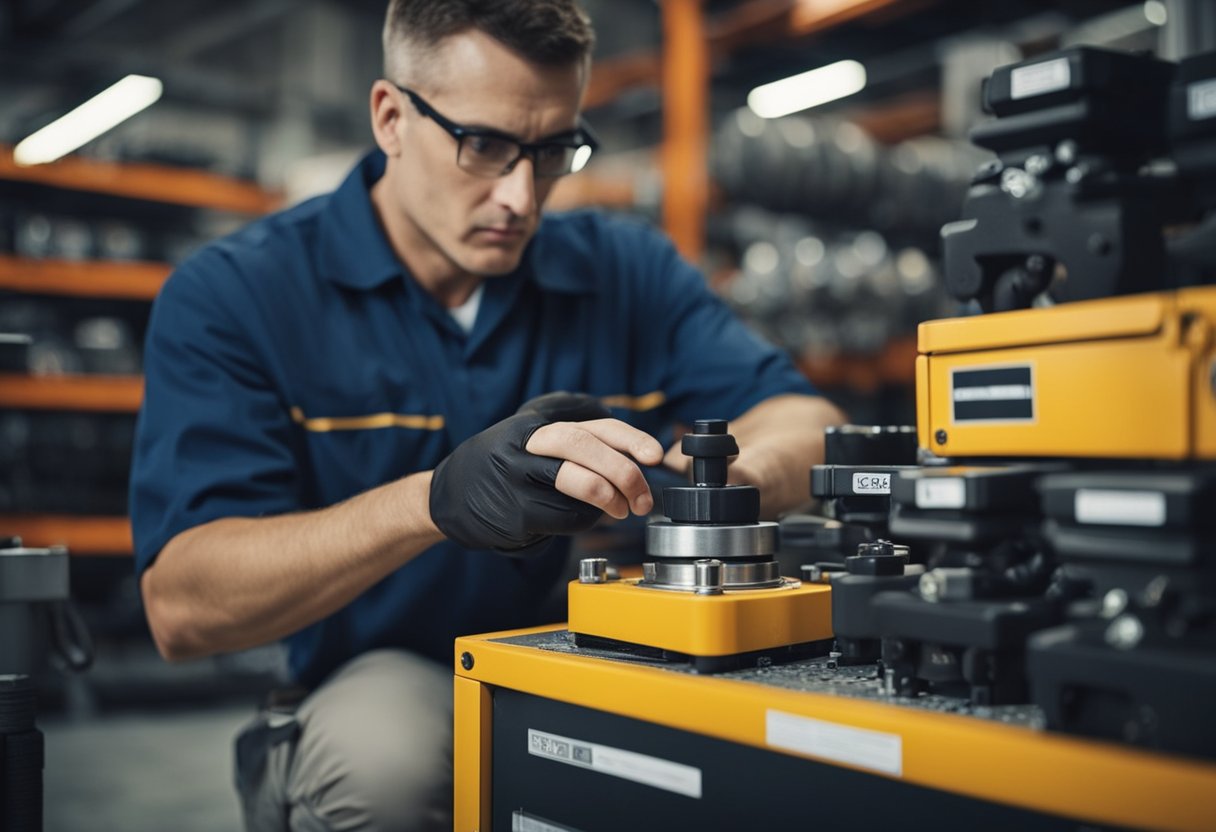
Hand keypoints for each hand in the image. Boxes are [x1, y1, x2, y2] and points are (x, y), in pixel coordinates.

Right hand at [429, 393, 662, 554]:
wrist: (448, 497)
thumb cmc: (502, 472)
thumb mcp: (533, 443)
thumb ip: (575, 445)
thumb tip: (632, 461)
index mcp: (540, 426)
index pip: (595, 426)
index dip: (630, 438)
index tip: (656, 455)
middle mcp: (529, 445)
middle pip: (585, 446)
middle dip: (624, 471)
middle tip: (643, 497)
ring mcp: (518, 477)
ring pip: (575, 479)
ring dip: (609, 497)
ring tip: (622, 509)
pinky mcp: (515, 511)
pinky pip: (563, 516)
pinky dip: (583, 522)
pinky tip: (583, 520)